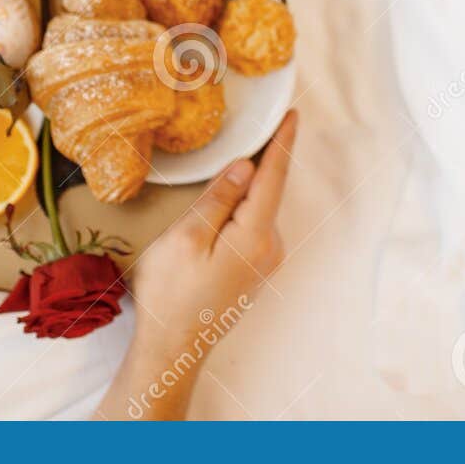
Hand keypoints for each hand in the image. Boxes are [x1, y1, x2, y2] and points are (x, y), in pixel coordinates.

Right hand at [97, 111, 297, 418]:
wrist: (172, 349)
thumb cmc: (171, 295)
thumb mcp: (186, 239)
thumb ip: (218, 200)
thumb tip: (245, 166)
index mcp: (255, 235)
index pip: (273, 177)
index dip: (282, 142)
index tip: (293, 113)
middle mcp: (270, 247)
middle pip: (267, 190)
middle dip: (263, 158)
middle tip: (258, 123)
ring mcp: (265, 261)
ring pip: (258, 208)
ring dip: (249, 184)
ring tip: (234, 157)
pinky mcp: (253, 269)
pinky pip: (253, 225)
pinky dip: (244, 206)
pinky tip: (228, 198)